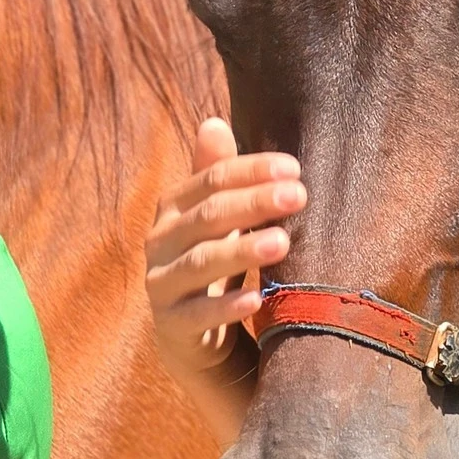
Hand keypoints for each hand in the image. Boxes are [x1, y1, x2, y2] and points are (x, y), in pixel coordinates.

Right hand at [143, 119, 304, 411]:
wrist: (194, 336)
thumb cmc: (214, 261)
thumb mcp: (217, 218)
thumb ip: (218, 174)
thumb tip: (213, 122)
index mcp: (173, 208)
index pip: (211, 180)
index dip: (251, 171)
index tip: (295, 169)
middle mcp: (160, 242)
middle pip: (208, 216)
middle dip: (254, 203)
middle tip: (299, 195)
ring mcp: (162, 285)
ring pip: (200, 262)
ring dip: (242, 251)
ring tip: (283, 242)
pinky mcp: (172, 327)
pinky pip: (197, 316)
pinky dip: (226, 307)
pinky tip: (256, 299)